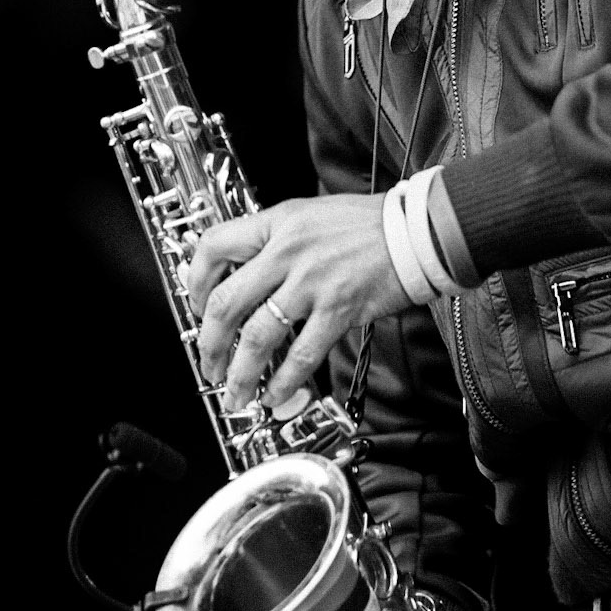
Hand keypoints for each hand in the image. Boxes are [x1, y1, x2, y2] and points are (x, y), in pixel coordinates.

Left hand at [185, 193, 408, 410]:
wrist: (416, 230)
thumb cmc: (368, 224)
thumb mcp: (309, 216)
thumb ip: (275, 242)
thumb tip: (245, 277)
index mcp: (277, 223)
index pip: (214, 247)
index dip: (194, 281)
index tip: (196, 307)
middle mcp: (288, 252)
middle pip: (226, 302)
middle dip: (209, 343)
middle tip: (208, 364)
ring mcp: (312, 282)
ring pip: (257, 336)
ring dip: (240, 373)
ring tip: (236, 393)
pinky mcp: (338, 309)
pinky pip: (301, 354)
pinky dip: (284, 381)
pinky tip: (275, 394)